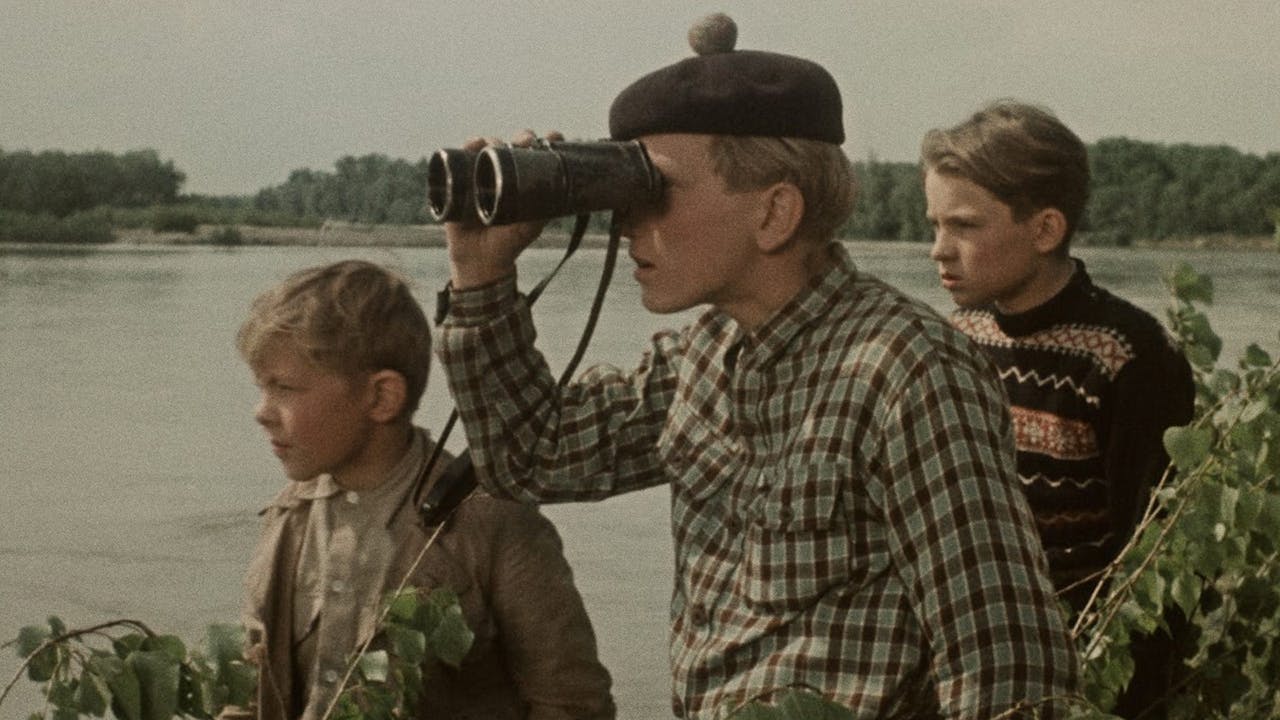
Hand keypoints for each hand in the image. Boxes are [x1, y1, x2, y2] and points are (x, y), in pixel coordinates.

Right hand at [445, 129, 563, 288]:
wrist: (479, 259)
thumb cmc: (508, 243)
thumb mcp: (530, 227)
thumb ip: (541, 214)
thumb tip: (556, 199)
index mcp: (527, 180)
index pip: (539, 154)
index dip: (547, 141)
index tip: (554, 137)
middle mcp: (506, 172)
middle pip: (515, 144)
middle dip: (522, 137)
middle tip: (525, 142)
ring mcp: (483, 174)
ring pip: (489, 147)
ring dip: (494, 140)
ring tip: (496, 145)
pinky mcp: (462, 179)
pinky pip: (463, 156)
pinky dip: (468, 146)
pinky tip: (473, 143)